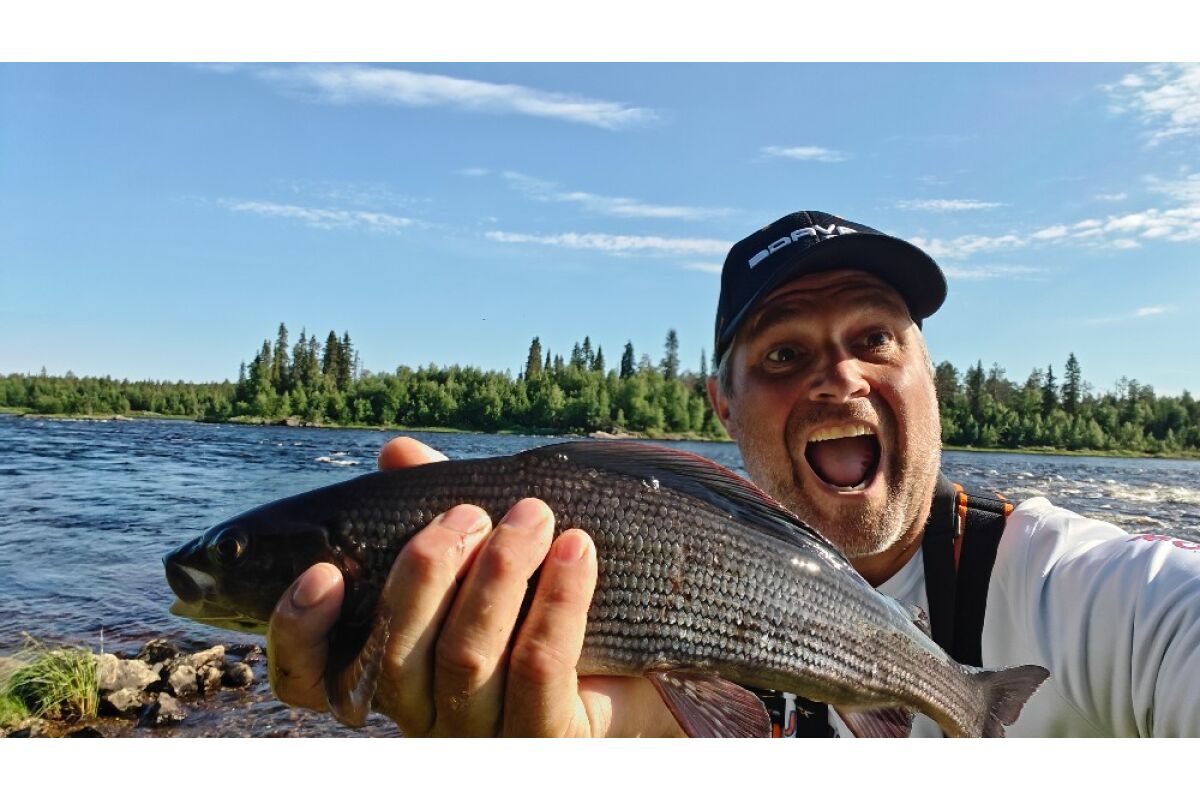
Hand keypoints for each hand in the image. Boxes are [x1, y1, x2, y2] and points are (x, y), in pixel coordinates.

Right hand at [267, 436, 682, 736]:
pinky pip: (538, 667)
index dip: (303, 631)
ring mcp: (483, 737)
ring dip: (499, 572)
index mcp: (395, 675)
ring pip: (465, 658)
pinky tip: (579, 548)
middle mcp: (425, 717)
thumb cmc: (541, 604)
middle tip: (470, 512)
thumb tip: (398, 452)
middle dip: (428, 569)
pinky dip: (558, 598)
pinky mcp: (545, 741)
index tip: (325, 568)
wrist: (637, 669)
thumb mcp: (487, 553)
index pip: (312, 680)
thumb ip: (438, 508)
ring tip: (534, 514)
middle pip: (395, 654)